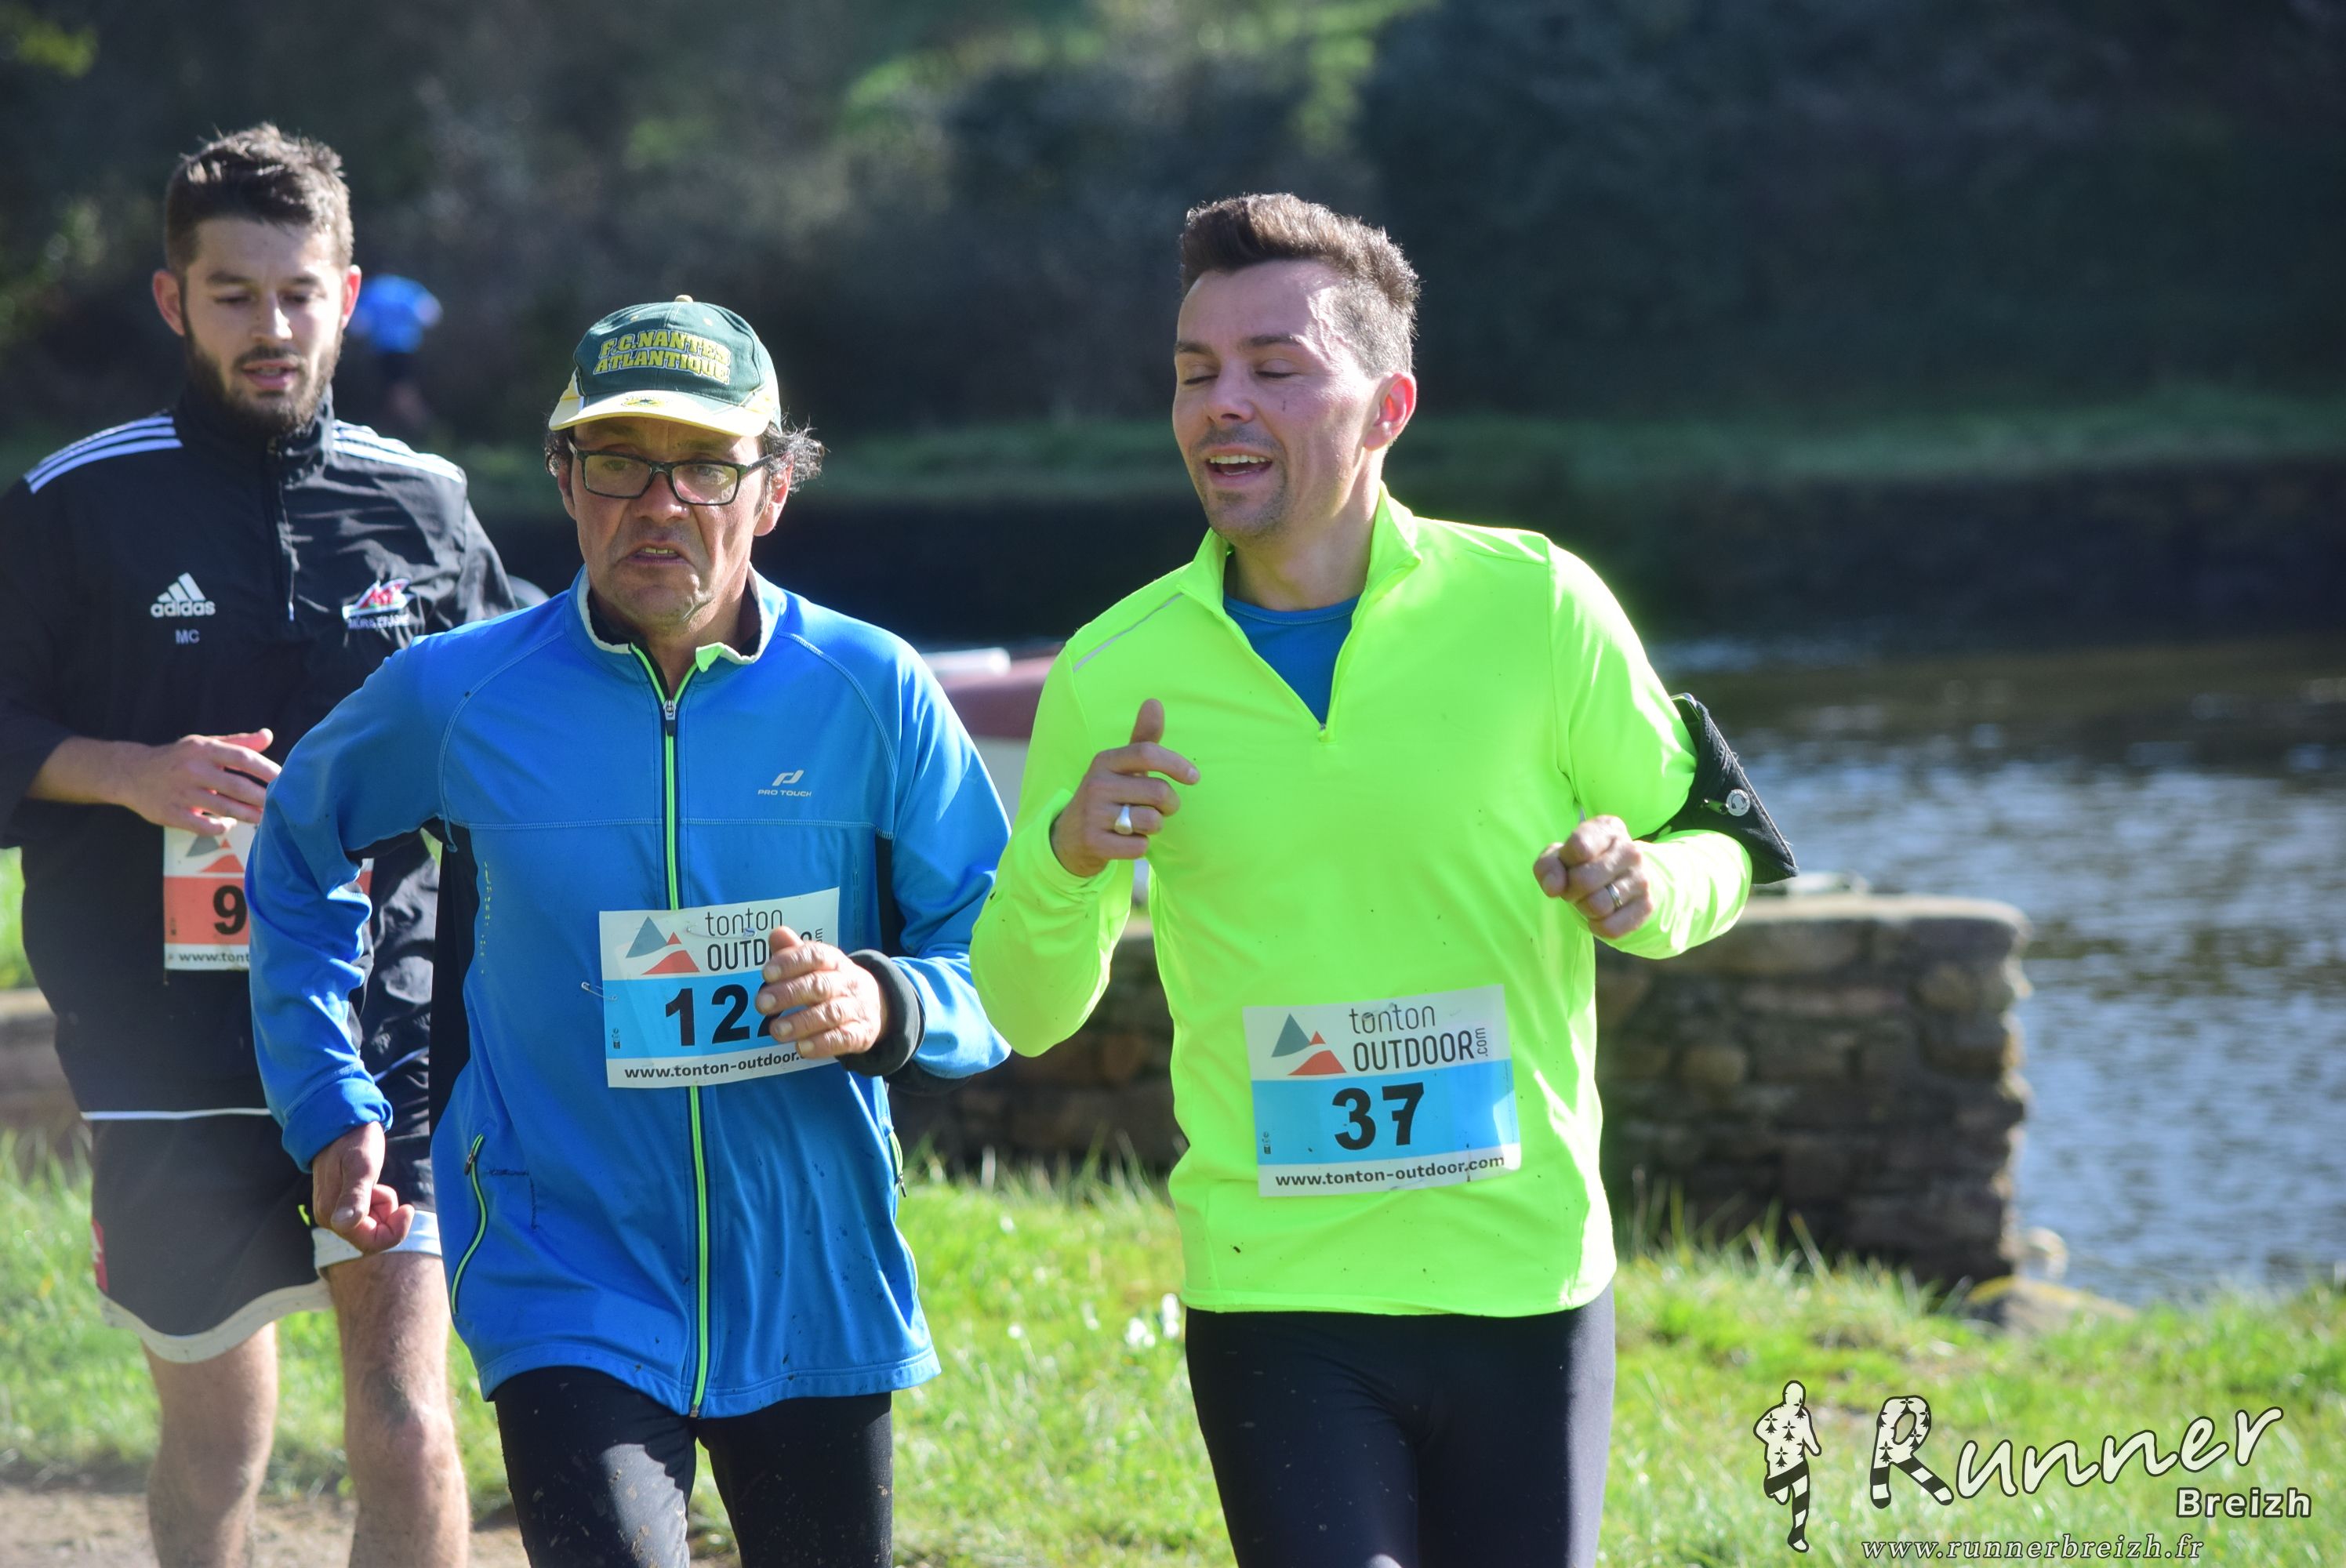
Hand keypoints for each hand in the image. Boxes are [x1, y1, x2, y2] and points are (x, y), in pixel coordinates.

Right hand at [121, 729, 279, 833]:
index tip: (285, 779)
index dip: (266, 770)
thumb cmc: (178, 759)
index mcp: (203, 750)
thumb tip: (268, 735)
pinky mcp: (171, 813)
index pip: (242, 758)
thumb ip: (238, 743)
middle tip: (282, 805)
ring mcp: (181, 793)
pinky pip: (203, 826)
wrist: (131, 773)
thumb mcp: (204, 745)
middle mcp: (192, 769)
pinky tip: (231, 824)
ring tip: (265, 818)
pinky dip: (221, 827)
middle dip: (262, 798)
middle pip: (236, 787)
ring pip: (223, 808)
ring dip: (248, 815)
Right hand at [311, 1121, 412, 1253]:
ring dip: (383, 1207)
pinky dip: (377, 1203)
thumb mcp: (361, 1166)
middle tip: (386, 1189)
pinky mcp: (343, 1204)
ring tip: (376, 1182)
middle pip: (371, 1237)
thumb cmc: (354, 1141)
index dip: (394, 1231)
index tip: (407, 1207)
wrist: (342, 1123)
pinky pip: (368, 1215)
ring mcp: (336, 1212)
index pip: (370, 1243)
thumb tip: (344, 1224)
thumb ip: (355, 1196)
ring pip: (372, 1226)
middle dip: (387, 1217)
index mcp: (333, 1214)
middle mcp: (331, 1218)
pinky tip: (372, 1184)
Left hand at [756, 926, 885, 1058]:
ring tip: (776, 1030)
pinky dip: (822, 1044)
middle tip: (762, 1004)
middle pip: (820, 985)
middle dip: (789, 994)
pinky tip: (801, 1048)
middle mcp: (847, 983)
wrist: (878, 1005)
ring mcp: (856, 1008)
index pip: (815, 956)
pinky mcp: (861, 1033)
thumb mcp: (819, 966)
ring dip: (801, 1022)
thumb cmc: (836, 983)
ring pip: (830, 1013)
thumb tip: (776, 933)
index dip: (791, 963)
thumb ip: (795, 952)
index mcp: (835, 961)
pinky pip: (843, 1038)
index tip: (767, 973)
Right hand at [1048, 698, 1199, 878]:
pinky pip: (1139, 846)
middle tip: (1159, 809)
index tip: (1194, 777)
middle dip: (1170, 805)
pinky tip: (1125, 841)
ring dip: (1154, 827)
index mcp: (1105, 760)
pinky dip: (1140, 846)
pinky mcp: (1094, 842)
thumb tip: (1154, 701)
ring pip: (1152, 821)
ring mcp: (1092, 814)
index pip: (1147, 753)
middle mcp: (1096, 784)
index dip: (1177, 764)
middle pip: (1159, 793)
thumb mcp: (1122, 767)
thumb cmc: (1109, 796)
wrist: (1070, 838)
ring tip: (1138, 824)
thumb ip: (1143, 738)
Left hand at [1534, 814, 1654, 938]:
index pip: (1579, 847)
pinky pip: (1611, 927)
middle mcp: (1631, 850)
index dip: (1564, 862)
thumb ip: (1548, 866)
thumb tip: (1553, 887)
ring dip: (1583, 909)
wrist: (1622, 878)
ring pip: (1597, 906)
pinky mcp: (1647, 906)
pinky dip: (1597, 926)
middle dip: (1570, 890)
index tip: (1568, 864)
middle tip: (1574, 889)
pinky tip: (1600, 915)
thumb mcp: (1560, 857)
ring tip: (1588, 900)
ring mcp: (1642, 878)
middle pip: (1584, 881)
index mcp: (1609, 828)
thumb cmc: (1583, 863)